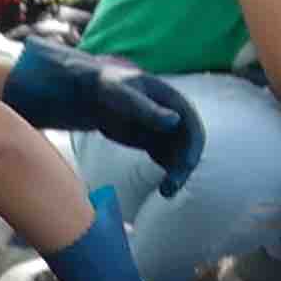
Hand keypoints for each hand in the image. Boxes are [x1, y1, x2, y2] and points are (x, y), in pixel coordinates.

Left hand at [2, 43, 202, 179]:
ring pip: (179, 154)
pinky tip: (163, 189)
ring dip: (177, 174)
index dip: (192, 145)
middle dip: (185, 165)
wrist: (87, 95)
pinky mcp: (151, 143)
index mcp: (172, 100)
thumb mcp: (123, 96)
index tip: (185, 166)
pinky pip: (167, 161)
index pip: (191, 124)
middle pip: (188, 143)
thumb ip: (147, 109)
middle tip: (173, 186)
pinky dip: (168, 174)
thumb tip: (175, 121)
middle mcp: (173, 115)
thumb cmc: (105, 88)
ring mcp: (163, 130)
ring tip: (167, 192)